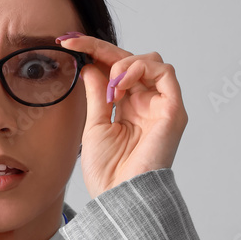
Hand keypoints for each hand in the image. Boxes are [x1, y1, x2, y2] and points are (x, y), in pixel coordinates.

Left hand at [57, 34, 188, 199]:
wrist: (120, 197)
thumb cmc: (109, 172)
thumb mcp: (94, 125)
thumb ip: (97, 95)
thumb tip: (90, 67)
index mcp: (128, 108)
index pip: (115, 70)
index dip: (93, 52)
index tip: (67, 42)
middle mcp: (147, 104)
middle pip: (132, 60)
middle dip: (102, 49)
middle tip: (75, 46)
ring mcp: (161, 106)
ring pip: (151, 60)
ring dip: (123, 64)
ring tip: (109, 87)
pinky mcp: (173, 111)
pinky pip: (165, 73)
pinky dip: (141, 70)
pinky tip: (121, 86)